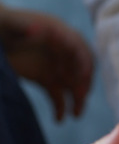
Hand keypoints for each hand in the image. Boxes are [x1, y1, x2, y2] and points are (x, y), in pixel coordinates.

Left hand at [0, 5, 93, 120]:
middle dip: (83, 84)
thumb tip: (41, 30)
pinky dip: (60, 109)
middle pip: (81, 71)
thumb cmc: (3, 25)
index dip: (84, 63)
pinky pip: (58, 97)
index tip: (84, 75)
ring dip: (77, 101)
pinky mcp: (48, 81)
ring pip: (73, 87)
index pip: (80, 50)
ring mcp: (57, 68)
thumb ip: (26, 26)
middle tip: (80, 97)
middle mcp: (64, 54)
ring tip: (76, 115)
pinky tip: (59, 119)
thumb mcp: (12, 24)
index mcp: (61, 35)